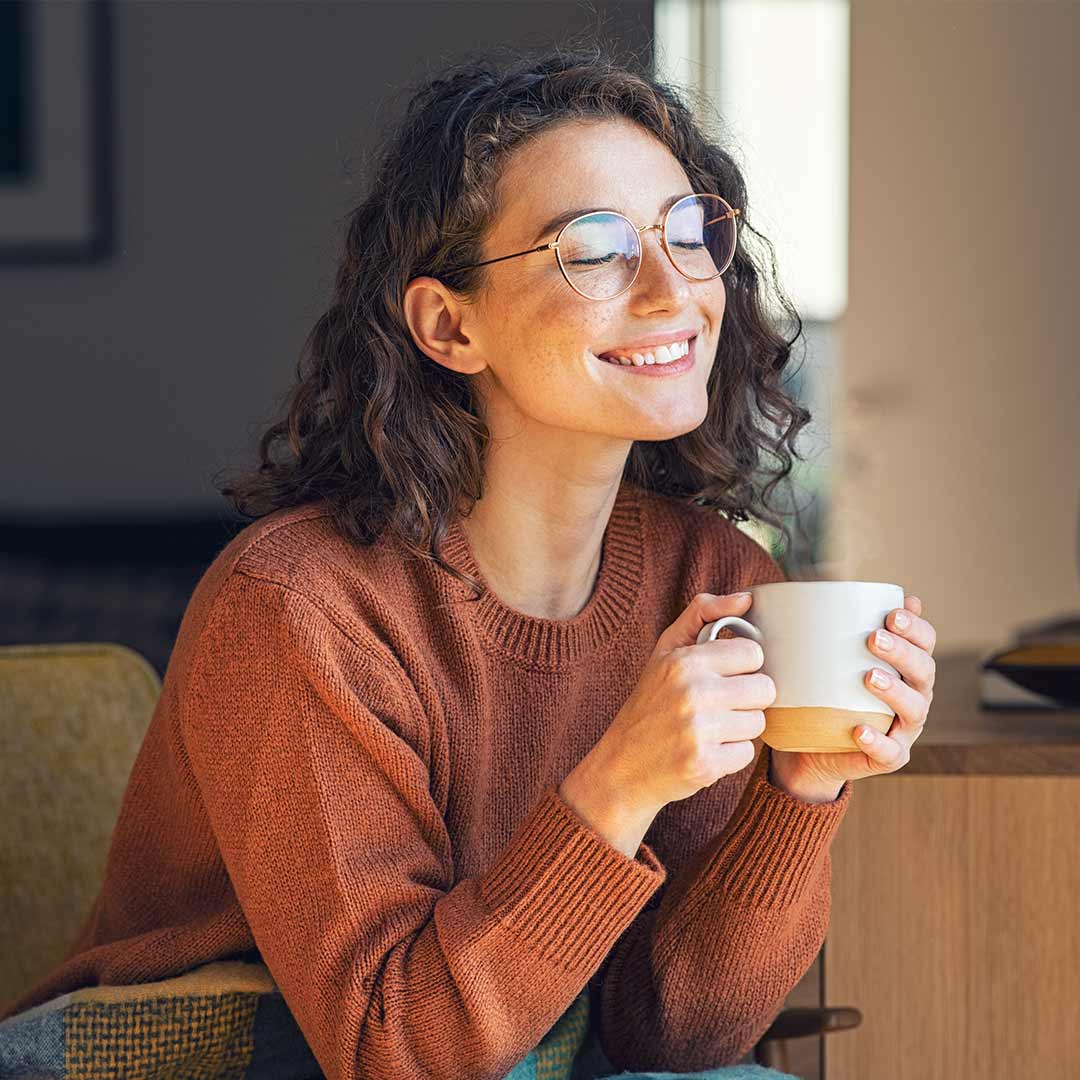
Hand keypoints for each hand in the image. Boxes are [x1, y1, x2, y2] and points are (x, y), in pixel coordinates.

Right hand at [576, 592, 773, 816]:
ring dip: (739, 728)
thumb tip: (746, 597)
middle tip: (719, 704)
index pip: (753, 654)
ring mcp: (699, 731)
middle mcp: (693, 693)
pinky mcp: (706, 765)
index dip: (742, 666)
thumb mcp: (666, 650)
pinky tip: (706, 750)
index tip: (723, 675)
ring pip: (759, 722)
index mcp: (685, 661)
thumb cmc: (649, 703)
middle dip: (747, 698)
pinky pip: (747, 754)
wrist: (622, 765)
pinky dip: (730, 755)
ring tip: (710, 728)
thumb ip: (703, 614)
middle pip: (764, 689)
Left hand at [769, 595, 936, 799]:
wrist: (810, 746)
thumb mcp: (829, 657)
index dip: (916, 628)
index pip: (925, 643)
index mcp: (906, 668)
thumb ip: (838, 626)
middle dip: (903, 652)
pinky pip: (889, 752)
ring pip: (914, 710)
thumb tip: (830, 582)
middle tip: (874, 638)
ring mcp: (903, 729)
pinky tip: (861, 730)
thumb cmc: (825, 692)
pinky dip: (877, 741)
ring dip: (895, 691)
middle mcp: (913, 696)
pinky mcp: (888, 757)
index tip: (892, 613)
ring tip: (870, 677)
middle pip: (924, 672)